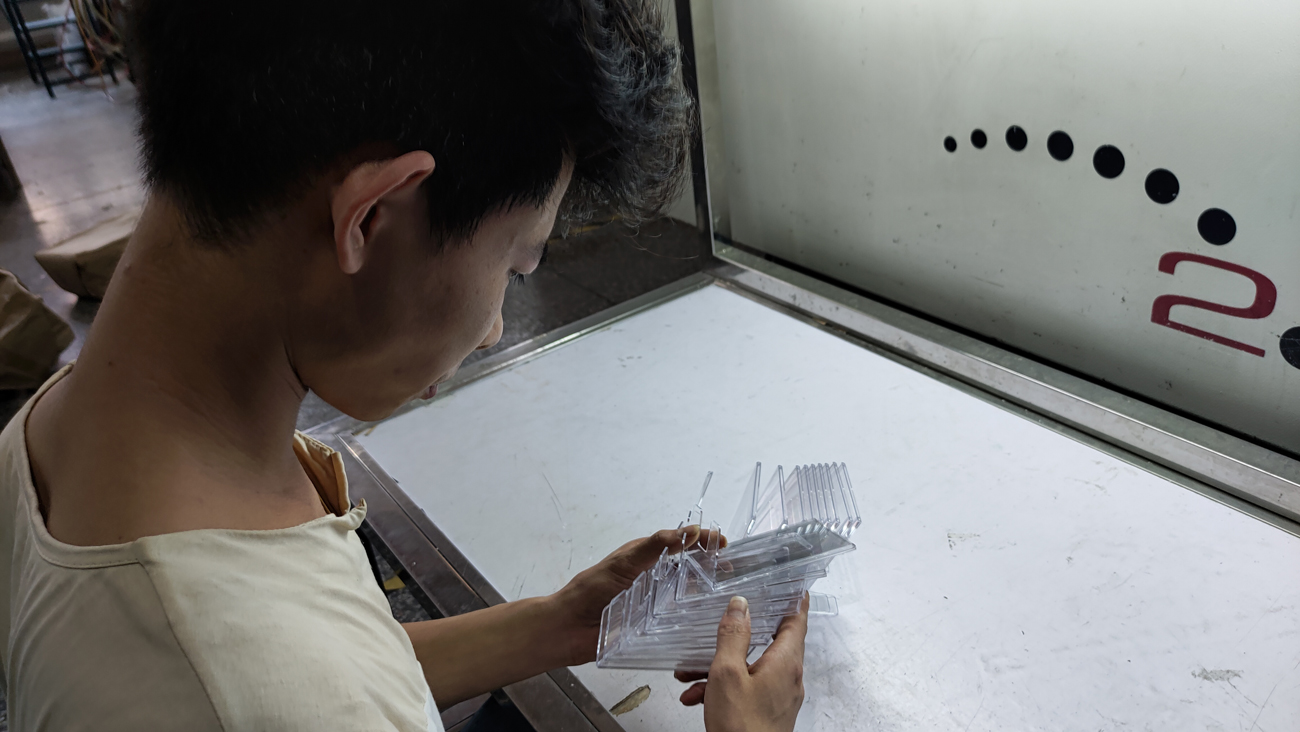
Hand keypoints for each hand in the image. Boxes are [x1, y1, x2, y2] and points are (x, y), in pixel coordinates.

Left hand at [549, 526, 725, 665]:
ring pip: (685, 597)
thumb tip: (686, 531)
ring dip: (704, 595)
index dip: (702, 542)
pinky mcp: (652, 628)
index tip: (722, 542)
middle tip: (732, 570)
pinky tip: (706, 625)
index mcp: (647, 558)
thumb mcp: (624, 562)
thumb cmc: (590, 590)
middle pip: (688, 571)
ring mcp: (654, 605)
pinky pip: (676, 624)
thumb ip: (653, 547)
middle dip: (710, 568)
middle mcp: (653, 580)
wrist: (567, 628)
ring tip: (726, 596)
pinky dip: (691, 622)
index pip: (680, 545)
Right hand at [676, 594, 808, 731]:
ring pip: (751, 669)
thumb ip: (733, 636)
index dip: (794, 600)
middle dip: (738, 637)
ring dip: (721, 667)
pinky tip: (696, 697)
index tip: (794, 585)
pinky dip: (724, 688)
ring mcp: (780, 697)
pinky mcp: (768, 713)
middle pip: (769, 644)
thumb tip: (740, 605)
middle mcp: (788, 678)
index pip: (796, 621)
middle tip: (724, 623)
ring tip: (690, 673)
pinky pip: (747, 690)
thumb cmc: (741, 727)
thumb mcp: (727, 673)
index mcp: (785, 662)